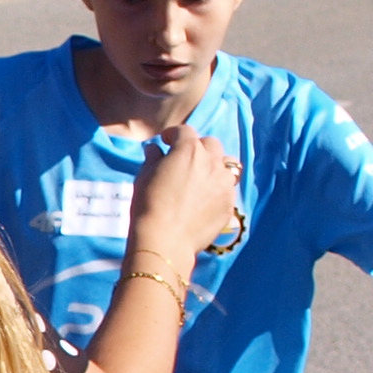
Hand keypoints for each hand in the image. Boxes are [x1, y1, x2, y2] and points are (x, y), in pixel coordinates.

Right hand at [127, 126, 242, 259]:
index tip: (165, 142)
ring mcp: (225, 184)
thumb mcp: (143, 177)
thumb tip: (154, 150)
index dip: (173, 135)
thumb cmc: (149, 206)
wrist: (164, 240)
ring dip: (212, 167)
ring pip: (225, 166)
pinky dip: (216, 190)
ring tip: (200, 180)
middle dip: (198, 147)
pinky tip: (203, 201)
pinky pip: (226, 190)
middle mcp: (212, 162)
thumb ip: (152, 159)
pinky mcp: (229, 204)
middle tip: (184, 160)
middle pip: (210, 144)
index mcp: (189, 150)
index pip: (184, 131)